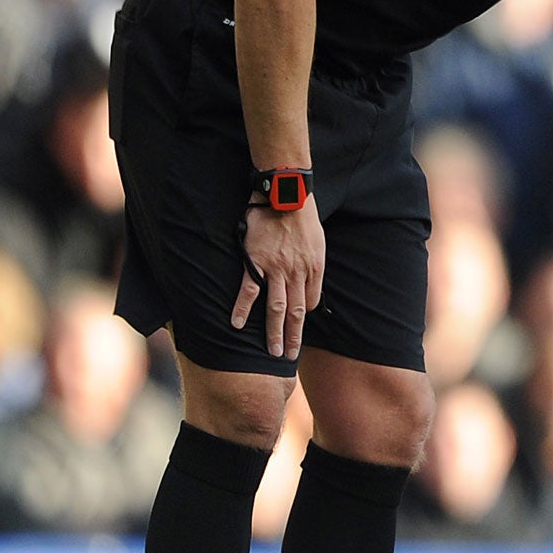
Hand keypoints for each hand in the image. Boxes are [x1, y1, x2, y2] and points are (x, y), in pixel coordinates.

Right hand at [232, 198, 324, 358]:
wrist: (288, 195)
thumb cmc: (302, 216)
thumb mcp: (317, 242)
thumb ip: (311, 263)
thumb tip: (306, 279)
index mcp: (314, 269)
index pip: (310, 302)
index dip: (304, 316)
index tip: (297, 327)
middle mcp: (298, 273)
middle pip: (296, 312)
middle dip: (293, 337)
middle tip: (288, 356)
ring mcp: (277, 269)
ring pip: (276, 308)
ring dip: (274, 332)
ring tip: (272, 352)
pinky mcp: (256, 262)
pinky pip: (248, 290)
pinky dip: (242, 309)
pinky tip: (236, 325)